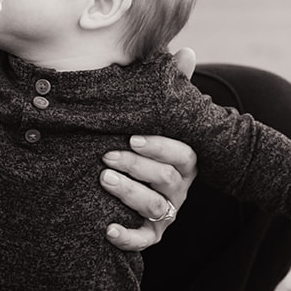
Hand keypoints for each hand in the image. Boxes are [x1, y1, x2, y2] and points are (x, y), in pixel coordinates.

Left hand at [100, 45, 197, 249]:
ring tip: (104, 179)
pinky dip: (128, 238)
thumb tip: (187, 50)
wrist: (132, 178)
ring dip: (131, 194)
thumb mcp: (158, 115)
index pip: (181, 153)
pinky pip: (144, 240)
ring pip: (156, 207)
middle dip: (138, 167)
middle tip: (107, 154)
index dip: (159, 146)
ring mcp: (167, 210)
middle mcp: (179, 185)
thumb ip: (173, 87)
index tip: (133, 137)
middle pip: (167, 179)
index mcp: (183, 157)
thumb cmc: (145, 139)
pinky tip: (108, 231)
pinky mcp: (152, 233)